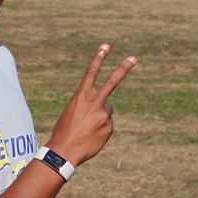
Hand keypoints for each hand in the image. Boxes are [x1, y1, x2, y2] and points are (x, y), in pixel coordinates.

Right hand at [47, 44, 136, 166]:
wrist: (64, 151)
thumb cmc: (64, 131)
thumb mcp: (72, 112)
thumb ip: (89, 106)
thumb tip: (105, 109)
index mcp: (80, 97)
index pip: (90, 73)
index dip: (98, 59)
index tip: (106, 47)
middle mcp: (94, 103)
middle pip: (112, 82)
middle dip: (123, 69)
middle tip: (133, 58)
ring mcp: (104, 115)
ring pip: (107, 111)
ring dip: (99, 117)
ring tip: (86, 129)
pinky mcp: (109, 127)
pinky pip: (107, 125)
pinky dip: (100, 130)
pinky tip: (91, 136)